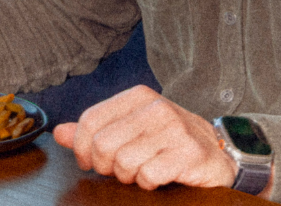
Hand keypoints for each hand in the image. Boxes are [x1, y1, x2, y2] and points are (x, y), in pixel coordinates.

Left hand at [51, 86, 236, 190]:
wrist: (222, 153)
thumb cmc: (171, 141)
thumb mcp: (132, 128)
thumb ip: (95, 131)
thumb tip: (59, 132)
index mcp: (138, 97)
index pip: (91, 120)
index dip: (82, 147)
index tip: (88, 161)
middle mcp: (156, 108)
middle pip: (104, 144)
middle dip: (106, 166)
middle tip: (120, 170)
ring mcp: (174, 129)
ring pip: (124, 162)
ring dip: (128, 176)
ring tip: (141, 172)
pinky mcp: (189, 154)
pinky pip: (148, 176)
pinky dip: (148, 183)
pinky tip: (158, 177)